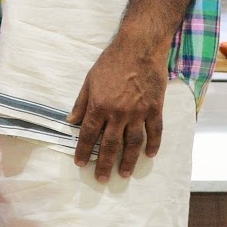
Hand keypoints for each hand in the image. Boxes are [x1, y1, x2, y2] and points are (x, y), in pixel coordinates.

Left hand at [68, 31, 167, 181]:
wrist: (139, 47)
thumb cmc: (111, 61)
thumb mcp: (89, 80)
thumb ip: (81, 103)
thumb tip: (71, 121)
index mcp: (99, 106)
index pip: (88, 135)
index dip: (82, 151)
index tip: (80, 164)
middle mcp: (118, 113)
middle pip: (110, 145)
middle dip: (104, 164)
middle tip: (101, 179)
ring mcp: (138, 112)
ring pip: (133, 143)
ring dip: (128, 161)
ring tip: (125, 173)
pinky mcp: (155, 108)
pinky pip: (155, 131)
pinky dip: (153, 144)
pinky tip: (150, 155)